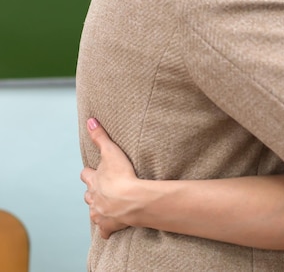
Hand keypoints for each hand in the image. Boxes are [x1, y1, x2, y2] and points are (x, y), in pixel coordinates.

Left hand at [80, 118, 137, 238]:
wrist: (131, 200)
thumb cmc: (122, 176)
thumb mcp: (110, 151)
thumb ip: (100, 137)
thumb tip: (90, 120)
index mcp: (93, 181)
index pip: (86, 175)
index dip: (90, 173)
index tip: (94, 172)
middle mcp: (93, 198)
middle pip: (88, 195)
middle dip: (93, 192)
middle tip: (101, 190)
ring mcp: (100, 213)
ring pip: (93, 212)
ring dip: (98, 209)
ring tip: (105, 207)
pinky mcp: (108, 226)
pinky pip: (104, 230)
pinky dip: (106, 229)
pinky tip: (110, 229)